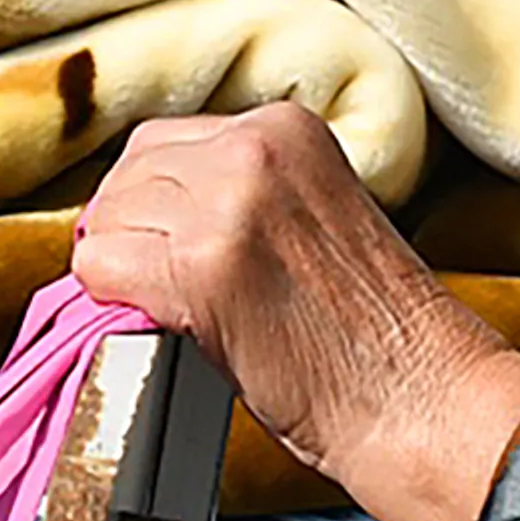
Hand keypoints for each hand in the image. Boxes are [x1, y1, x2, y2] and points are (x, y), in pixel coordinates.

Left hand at [73, 105, 519, 520]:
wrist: (419, 393)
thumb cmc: (374, 328)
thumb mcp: (312, 212)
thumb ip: (243, 190)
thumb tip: (148, 210)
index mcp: (286, 127)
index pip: (163, 143)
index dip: (152, 203)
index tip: (165, 246)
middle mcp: (252, 149)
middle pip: (128, 175)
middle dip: (130, 232)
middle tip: (155, 285)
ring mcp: (224, 204)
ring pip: (106, 220)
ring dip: (120, 267)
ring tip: (167, 308)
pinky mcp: (198, 269)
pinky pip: (100, 267)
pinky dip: (108, 300)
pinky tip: (156, 324)